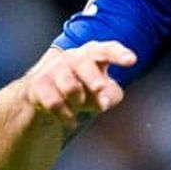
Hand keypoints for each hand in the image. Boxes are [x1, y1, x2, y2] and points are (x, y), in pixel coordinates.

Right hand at [22, 41, 137, 124]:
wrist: (43, 93)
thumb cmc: (83, 87)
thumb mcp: (102, 92)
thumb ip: (110, 95)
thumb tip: (104, 101)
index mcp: (93, 53)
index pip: (107, 49)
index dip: (119, 54)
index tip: (132, 61)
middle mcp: (73, 57)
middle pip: (84, 64)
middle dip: (94, 78)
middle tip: (100, 89)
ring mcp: (54, 68)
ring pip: (70, 87)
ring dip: (79, 101)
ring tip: (79, 104)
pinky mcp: (38, 84)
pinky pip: (55, 103)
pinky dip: (66, 115)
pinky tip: (71, 121)